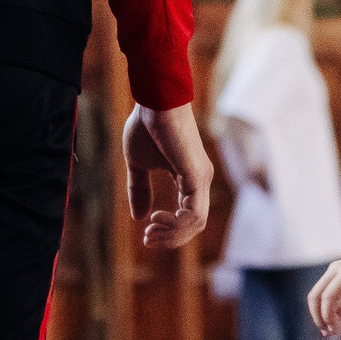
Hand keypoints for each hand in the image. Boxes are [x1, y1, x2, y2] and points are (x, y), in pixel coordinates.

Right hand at [123, 103, 211, 249]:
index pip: (189, 215)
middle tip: (148, 238)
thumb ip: (140, 190)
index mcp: (190, 178)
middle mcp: (201, 180)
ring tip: (150, 230)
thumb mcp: (138, 164)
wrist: (154, 101)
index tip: (147, 230)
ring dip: (172, 234)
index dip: (170, 229)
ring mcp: (201, 179)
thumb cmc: (147, 125)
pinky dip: (177, 224)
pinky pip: (194, 213)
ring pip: (196, 223)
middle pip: (195, 224)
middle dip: (171, 237)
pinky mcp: (196, 176)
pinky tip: (157, 218)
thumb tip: (139, 217)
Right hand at [307, 240, 340, 336]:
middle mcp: (337, 269)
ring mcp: (334, 271)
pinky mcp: (335, 274)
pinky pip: (324, 293)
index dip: (327, 315)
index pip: (328, 296)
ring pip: (316, 294)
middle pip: (315, 295)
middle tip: (329, 334)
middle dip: (319, 316)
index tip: (334, 332)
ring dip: (321, 313)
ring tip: (334, 331)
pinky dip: (327, 307)